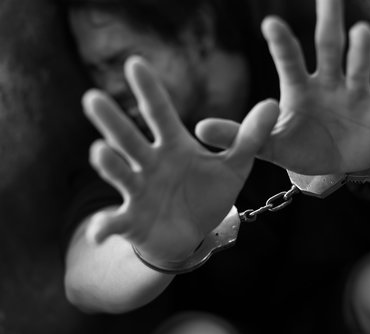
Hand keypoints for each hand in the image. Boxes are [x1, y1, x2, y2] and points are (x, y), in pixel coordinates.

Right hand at [82, 57, 277, 260]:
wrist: (192, 232)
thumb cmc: (208, 194)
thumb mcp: (234, 166)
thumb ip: (250, 137)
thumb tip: (274, 103)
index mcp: (173, 146)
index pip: (159, 113)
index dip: (149, 91)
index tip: (134, 63)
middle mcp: (150, 164)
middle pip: (130, 139)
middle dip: (113, 121)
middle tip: (93, 98)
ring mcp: (138, 191)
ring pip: (121, 174)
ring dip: (109, 164)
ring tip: (100, 152)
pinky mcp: (131, 221)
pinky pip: (115, 222)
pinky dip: (104, 226)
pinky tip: (98, 231)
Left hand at [196, 0, 369, 174]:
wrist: (337, 160)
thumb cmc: (301, 147)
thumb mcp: (269, 146)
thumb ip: (240, 135)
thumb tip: (200, 128)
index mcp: (299, 90)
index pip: (290, 63)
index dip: (282, 44)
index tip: (271, 22)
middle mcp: (329, 82)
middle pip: (328, 47)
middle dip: (328, 21)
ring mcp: (357, 93)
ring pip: (360, 66)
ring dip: (361, 51)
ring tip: (362, 32)